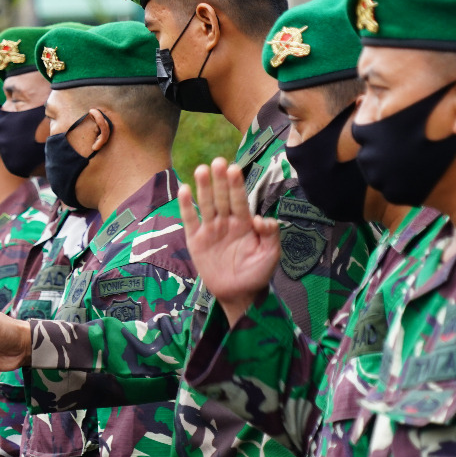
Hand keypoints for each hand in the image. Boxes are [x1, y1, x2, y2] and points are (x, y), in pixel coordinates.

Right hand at [177, 157, 278, 322]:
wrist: (239, 294)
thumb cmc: (257, 273)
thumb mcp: (271, 254)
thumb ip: (271, 234)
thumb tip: (260, 218)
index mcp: (245, 223)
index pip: (240, 199)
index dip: (236, 185)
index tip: (234, 169)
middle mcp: (226, 222)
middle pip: (222, 197)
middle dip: (220, 180)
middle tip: (217, 162)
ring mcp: (210, 229)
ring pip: (206, 204)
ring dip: (203, 187)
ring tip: (201, 170)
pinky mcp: (195, 240)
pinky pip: (190, 220)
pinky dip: (186, 206)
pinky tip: (184, 190)